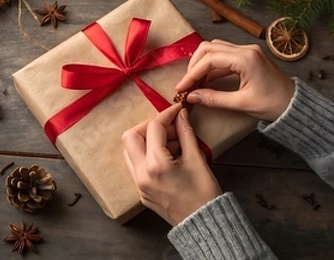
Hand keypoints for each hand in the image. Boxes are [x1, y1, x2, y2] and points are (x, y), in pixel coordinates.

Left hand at [121, 103, 221, 225]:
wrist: (203, 223)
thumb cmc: (204, 193)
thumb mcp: (197, 159)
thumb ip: (186, 134)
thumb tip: (181, 116)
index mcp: (156, 165)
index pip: (154, 128)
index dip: (167, 114)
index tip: (178, 110)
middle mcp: (141, 174)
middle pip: (131, 136)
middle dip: (149, 126)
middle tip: (168, 126)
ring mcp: (139, 185)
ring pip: (130, 151)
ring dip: (145, 140)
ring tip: (170, 141)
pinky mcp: (142, 192)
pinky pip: (136, 166)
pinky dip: (147, 154)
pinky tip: (167, 155)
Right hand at [175, 40, 294, 121]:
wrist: (295, 105)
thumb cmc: (273, 104)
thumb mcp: (241, 104)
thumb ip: (214, 99)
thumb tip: (191, 97)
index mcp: (246, 58)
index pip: (209, 59)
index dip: (192, 73)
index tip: (181, 87)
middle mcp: (246, 49)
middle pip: (209, 48)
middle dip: (194, 65)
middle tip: (186, 83)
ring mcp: (247, 51)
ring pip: (215, 49)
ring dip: (202, 63)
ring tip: (194, 82)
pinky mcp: (248, 57)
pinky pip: (224, 56)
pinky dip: (212, 66)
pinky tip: (206, 80)